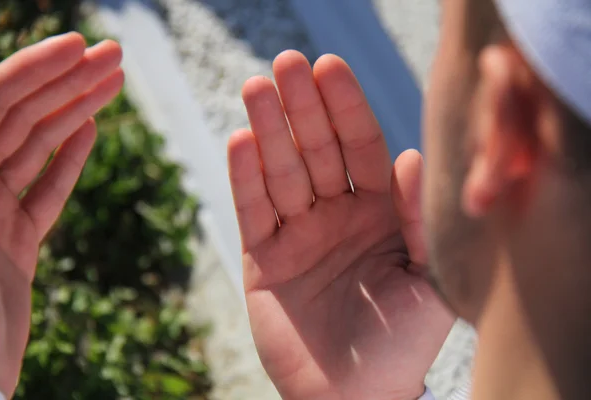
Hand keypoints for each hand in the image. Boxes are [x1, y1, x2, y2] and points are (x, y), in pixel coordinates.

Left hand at [0, 32, 122, 396]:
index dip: (34, 70)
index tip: (79, 47)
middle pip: (17, 118)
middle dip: (66, 82)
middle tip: (113, 55)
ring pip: (35, 150)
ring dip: (75, 112)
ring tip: (112, 82)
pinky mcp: (12, 245)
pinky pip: (42, 192)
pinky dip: (67, 160)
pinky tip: (89, 130)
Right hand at [228, 51, 454, 399]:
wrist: (353, 398)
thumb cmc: (401, 346)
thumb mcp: (429, 280)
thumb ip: (421, 220)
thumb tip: (413, 157)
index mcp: (381, 212)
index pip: (362, 147)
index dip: (346, 107)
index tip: (330, 67)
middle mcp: (337, 214)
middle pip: (317, 149)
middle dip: (302, 106)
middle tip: (286, 63)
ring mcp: (298, 233)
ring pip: (280, 171)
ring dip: (268, 129)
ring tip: (256, 87)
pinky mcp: (264, 258)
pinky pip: (253, 210)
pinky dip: (245, 177)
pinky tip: (241, 141)